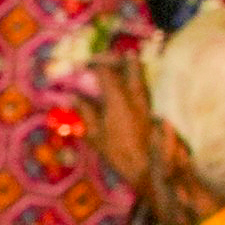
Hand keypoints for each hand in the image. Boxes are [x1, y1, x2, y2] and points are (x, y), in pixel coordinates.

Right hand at [84, 46, 157, 193]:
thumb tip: (74, 97)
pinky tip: (132, 84)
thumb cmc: (117, 153)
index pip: (106, 73)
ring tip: (126, 61)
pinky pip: (144, 88)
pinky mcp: (151, 111)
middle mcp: (134, 96)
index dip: (94, 65)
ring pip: (141, 76)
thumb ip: (86, 112)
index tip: (84, 64)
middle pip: (130, 67)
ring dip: (131, 67)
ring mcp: (145, 102)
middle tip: (108, 57)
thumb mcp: (95, 134)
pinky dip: (137, 81)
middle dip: (119, 59)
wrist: (146, 167)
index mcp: (118, 100)